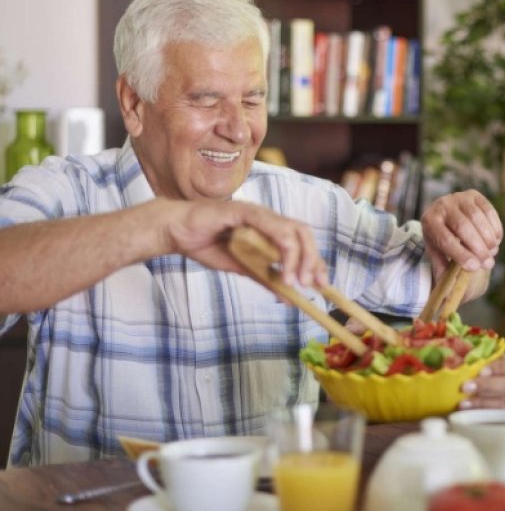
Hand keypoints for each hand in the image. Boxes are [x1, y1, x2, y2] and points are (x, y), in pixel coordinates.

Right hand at [162, 198, 327, 286]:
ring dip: (298, 257)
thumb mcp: (242, 268)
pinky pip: (268, 225)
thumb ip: (266, 279)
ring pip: (291, 231)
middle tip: (312, 285)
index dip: (315, 261)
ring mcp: (257, 213)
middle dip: (313, 259)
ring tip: (294, 282)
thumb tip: (290, 299)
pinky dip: (279, 246)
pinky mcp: (243, 211)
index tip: (322, 284)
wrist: (176, 232)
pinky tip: (279, 266)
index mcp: (270, 229)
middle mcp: (268, 218)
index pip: (303, 241)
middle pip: (304, 233)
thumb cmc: (207, 244)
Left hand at [421, 190, 501, 276]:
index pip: (445, 239)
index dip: (460, 254)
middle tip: (488, 264)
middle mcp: (442, 205)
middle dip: (478, 247)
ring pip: (477, 218)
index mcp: (429, 221)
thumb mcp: (437, 254)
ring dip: (488, 238)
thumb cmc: (441, 239)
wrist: (445, 215)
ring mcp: (458, 197)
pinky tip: (496, 241)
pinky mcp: (474, 195)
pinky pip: (489, 210)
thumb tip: (451, 287)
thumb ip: (443, 268)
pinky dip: (495, 228)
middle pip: (462, 227)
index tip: (475, 267)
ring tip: (492, 253)